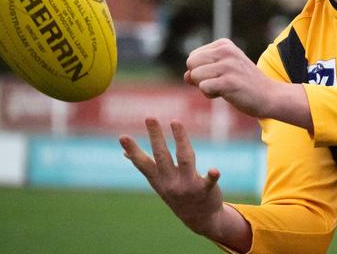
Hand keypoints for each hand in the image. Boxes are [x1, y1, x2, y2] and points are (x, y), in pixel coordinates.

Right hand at [119, 117, 251, 250]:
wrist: (200, 220)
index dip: (133, 150)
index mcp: (159, 181)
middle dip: (156, 137)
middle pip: (162, 156)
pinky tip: (214, 170)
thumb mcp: (159, 184)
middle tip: (150, 117)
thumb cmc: (177, 195)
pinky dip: (211, 176)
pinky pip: (208, 182)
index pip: (143, 163)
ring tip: (175, 121)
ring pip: (184, 159)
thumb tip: (125, 154)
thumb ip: (146, 167)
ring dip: (181, 139)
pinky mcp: (205, 190)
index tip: (122, 137)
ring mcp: (188, 186)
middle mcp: (171, 183)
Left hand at [184, 38, 312, 130]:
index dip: (201, 71)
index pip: (193, 57)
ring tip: (224, 88)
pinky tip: (227, 94)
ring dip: (205, 88)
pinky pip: (203, 87)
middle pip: (191, 64)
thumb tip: (186, 76)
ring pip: (195, 76)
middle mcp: (226, 51)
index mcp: (224, 45)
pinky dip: (211, 95)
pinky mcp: (229, 82)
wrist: (269, 96)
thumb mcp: (224, 71)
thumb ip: (203, 70)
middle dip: (199, 78)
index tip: (220, 75)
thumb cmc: (245, 84)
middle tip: (219, 83)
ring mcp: (228, 66)